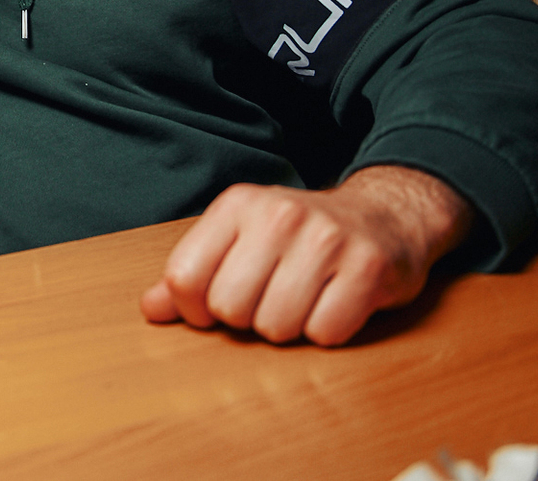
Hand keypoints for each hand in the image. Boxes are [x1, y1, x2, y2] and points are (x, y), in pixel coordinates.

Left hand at [139, 165, 471, 345]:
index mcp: (237, 205)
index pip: (184, 278)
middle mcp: (279, 214)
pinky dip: (329, 331)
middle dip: (248, 318)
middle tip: (272, 298)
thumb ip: (194, 273)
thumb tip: (152, 309)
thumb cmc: (301, 238)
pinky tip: (335, 303)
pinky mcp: (368, 267)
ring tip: (305, 299)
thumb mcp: (241, 240)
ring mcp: (326, 239)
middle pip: (230, 308)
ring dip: (290, 327)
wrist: (385, 217)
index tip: (219, 306)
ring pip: (276, 326)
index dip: (196, 309)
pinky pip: (326, 332)